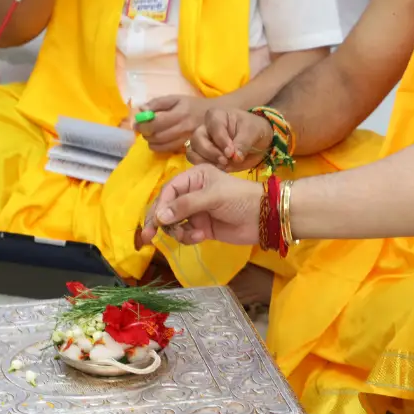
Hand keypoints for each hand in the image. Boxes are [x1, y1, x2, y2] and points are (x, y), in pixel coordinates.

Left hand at [136, 95, 211, 153]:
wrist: (214, 118)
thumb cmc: (191, 106)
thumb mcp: (176, 98)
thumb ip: (157, 103)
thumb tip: (141, 110)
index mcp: (180, 113)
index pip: (156, 123)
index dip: (143, 124)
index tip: (138, 123)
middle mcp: (183, 128)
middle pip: (157, 136)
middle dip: (145, 133)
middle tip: (142, 129)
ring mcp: (186, 139)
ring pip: (161, 145)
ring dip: (151, 141)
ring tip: (150, 134)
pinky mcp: (187, 147)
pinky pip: (168, 150)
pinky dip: (158, 147)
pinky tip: (157, 141)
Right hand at [140, 164, 263, 247]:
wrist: (265, 217)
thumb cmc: (240, 198)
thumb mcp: (213, 196)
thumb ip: (185, 205)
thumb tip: (160, 216)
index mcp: (195, 177)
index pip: (169, 190)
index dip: (160, 204)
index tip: (156, 219)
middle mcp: (193, 193)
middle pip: (167, 207)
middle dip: (159, 221)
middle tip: (148, 236)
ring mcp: (197, 211)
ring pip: (174, 223)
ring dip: (178, 231)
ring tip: (192, 234)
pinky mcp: (203, 227)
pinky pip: (186, 233)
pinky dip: (189, 237)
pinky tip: (201, 237)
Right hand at [185, 107, 274, 170]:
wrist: (258, 142)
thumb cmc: (254, 130)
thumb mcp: (253, 132)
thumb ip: (243, 142)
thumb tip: (235, 156)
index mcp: (217, 116)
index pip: (213, 127)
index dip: (221, 140)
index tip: (231, 152)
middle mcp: (206, 128)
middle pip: (197, 140)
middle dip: (211, 152)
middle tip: (226, 161)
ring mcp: (203, 143)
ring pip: (193, 152)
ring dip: (206, 161)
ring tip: (224, 166)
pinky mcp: (205, 156)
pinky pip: (197, 162)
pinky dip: (206, 167)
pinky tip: (220, 169)